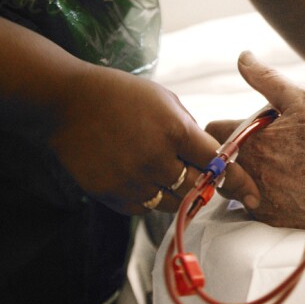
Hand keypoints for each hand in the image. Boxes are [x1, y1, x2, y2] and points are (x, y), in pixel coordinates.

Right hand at [48, 65, 220, 213]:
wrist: (70, 102)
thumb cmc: (121, 95)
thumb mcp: (166, 100)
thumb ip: (190, 128)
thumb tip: (210, 153)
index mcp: (175, 131)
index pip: (215, 162)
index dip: (227, 170)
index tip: (235, 177)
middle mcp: (156, 159)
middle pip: (197, 187)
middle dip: (203, 183)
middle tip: (199, 176)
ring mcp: (132, 180)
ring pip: (173, 203)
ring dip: (177, 192)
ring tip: (166, 174)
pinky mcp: (112, 194)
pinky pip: (144, 208)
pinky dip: (149, 198)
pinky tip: (142, 179)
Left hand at [210, 51, 304, 229]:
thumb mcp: (301, 101)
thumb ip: (267, 78)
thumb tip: (244, 57)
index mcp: (247, 140)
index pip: (211, 130)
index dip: (225, 126)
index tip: (242, 128)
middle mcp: (243, 170)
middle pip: (218, 159)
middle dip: (231, 152)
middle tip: (258, 148)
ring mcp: (253, 197)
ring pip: (231, 184)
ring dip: (242, 175)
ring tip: (271, 168)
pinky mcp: (266, 216)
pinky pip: (249, 205)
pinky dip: (259, 195)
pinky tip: (282, 187)